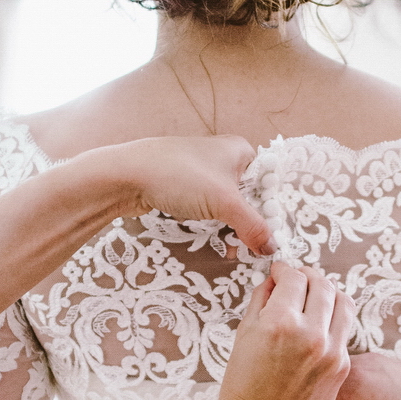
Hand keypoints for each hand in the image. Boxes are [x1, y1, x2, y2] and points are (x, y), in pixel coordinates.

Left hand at [97, 135, 274, 254]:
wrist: (127, 175)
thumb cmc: (179, 177)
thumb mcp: (224, 203)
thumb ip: (253, 226)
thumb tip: (272, 248)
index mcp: (241, 150)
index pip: (269, 182)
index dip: (273, 211)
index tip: (273, 237)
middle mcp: (224, 156)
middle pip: (250, 196)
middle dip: (251, 223)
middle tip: (253, 248)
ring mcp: (203, 170)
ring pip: (228, 204)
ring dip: (232, 227)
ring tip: (234, 249)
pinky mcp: (185, 185)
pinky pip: (209, 206)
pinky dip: (214, 223)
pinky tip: (216, 239)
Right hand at [218, 263, 353, 399]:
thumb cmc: (243, 388)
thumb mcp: (243, 336)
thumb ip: (261, 301)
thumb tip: (274, 281)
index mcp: (280, 323)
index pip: (294, 277)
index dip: (285, 269)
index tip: (280, 272)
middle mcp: (310, 334)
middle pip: (321, 284)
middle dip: (307, 276)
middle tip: (297, 280)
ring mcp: (330, 350)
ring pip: (342, 301)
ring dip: (327, 293)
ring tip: (314, 297)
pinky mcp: (342, 366)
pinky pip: (344, 328)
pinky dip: (333, 318)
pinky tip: (320, 322)